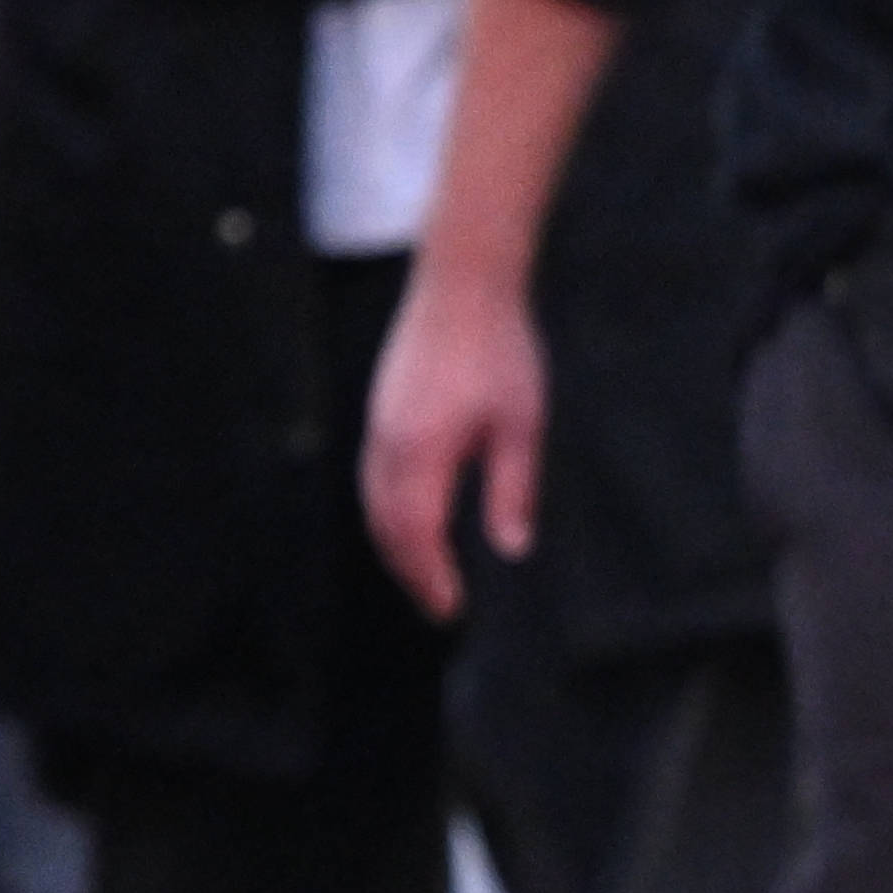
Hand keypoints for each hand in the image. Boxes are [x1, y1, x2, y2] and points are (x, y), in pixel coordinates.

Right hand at [361, 263, 548, 620]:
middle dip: (409, 571)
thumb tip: (511, 548)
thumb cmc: (500, 351)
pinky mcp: (380, 408)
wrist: (462, 283)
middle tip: (437, 605)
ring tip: (422, 572)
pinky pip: (372, 476)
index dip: (431, 577)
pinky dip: (385, 511)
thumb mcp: (521, 425)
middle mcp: (388, 443)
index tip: (450, 609)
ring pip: (372, 501)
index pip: (417, 534)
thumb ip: (512, 489)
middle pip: (385, 525)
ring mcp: (377, 424)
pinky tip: (409, 518)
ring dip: (393, 543)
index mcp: (422, 451)